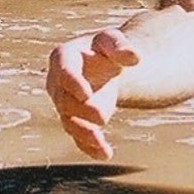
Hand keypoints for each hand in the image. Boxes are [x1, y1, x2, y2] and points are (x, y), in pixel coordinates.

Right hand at [46, 27, 140, 158]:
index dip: (73, 83)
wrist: (104, 65)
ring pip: (69, 122)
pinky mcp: (74, 121)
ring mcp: (64, 104)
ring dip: (83, 134)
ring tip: (100, 143)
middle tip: (103, 117)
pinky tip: (105, 153)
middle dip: (82, 111)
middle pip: (65, 100)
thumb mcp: (112, 41)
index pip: (64, 72)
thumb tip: (135, 57)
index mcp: (63, 58)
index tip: (86, 94)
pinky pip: (78, 137)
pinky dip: (90, 147)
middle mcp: (58, 83)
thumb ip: (121, 46)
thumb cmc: (105, 49)